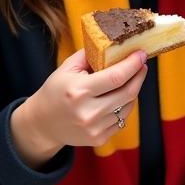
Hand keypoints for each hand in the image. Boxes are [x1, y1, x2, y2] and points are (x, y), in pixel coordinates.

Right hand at [11, 49, 147, 167]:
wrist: (43, 123)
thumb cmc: (55, 91)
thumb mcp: (67, 68)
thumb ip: (90, 55)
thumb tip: (115, 45)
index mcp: (79, 91)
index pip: (116, 77)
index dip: (133, 65)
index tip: (141, 54)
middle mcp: (88, 112)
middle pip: (128, 93)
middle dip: (139, 76)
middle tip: (141, 64)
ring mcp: (95, 128)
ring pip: (128, 107)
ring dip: (133, 91)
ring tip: (129, 80)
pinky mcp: (99, 139)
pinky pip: (122, 120)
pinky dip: (124, 106)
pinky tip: (118, 98)